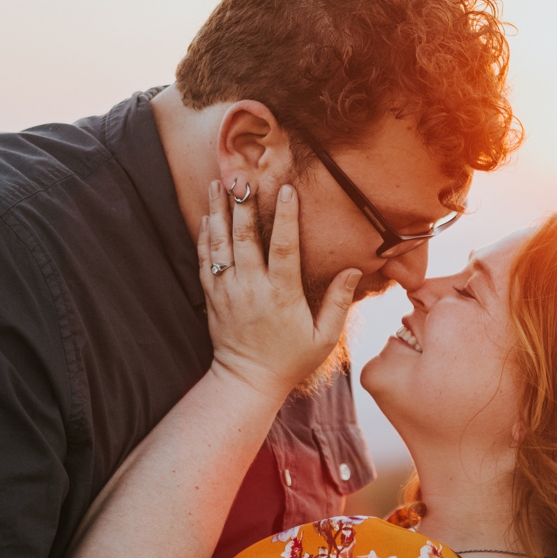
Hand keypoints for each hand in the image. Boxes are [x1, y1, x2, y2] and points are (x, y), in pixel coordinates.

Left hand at [199, 180, 359, 397]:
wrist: (247, 381)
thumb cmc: (291, 360)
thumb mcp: (324, 337)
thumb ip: (339, 302)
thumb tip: (353, 269)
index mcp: (281, 295)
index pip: (284, 248)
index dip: (286, 216)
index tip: (286, 188)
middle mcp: (251, 288)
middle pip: (245, 238)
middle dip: (242, 204)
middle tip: (241, 177)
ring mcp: (228, 291)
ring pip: (219, 244)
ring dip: (217, 212)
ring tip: (216, 184)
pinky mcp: (212, 297)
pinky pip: (204, 260)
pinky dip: (204, 236)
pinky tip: (206, 216)